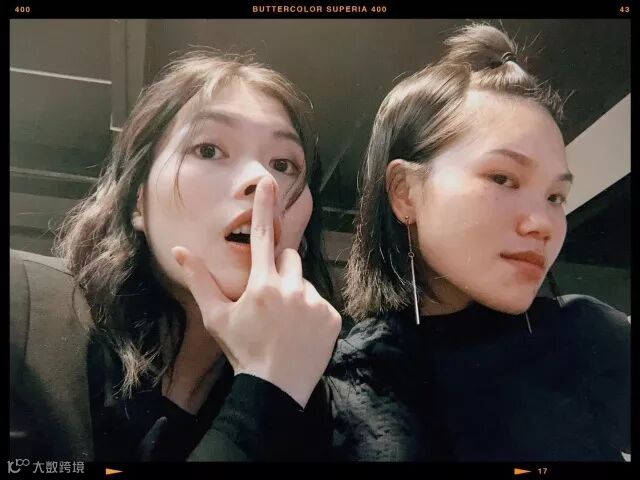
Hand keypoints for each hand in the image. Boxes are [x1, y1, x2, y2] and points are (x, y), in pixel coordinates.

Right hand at [172, 177, 340, 407]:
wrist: (275, 388)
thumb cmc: (242, 350)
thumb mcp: (216, 317)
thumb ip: (200, 281)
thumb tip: (180, 250)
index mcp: (261, 284)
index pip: (263, 236)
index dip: (264, 207)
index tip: (268, 182)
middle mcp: (291, 287)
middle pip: (289, 259)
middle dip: (279, 271)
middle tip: (270, 299)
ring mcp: (314, 302)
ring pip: (304, 283)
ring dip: (296, 294)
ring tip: (286, 322)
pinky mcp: (332, 317)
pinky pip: (321, 303)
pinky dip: (312, 313)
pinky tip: (300, 332)